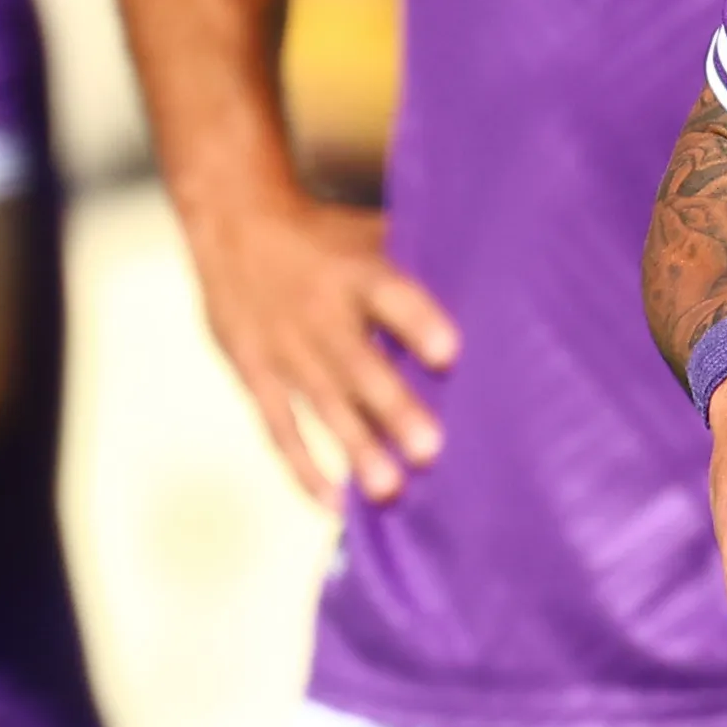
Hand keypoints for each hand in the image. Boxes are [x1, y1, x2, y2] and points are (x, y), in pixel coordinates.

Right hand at [185, 190, 455, 505]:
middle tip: (429, 450)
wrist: (232, 223)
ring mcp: (284, 350)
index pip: (390, 296)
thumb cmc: (322, 236)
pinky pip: (279, 427)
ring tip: (388, 489)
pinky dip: (303, 466)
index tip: (448, 354)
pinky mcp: (254, 374)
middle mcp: (320, 314)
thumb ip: (417, 261)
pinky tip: (334, 502)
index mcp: (355, 274)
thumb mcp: (366, 233)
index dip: (417, 323)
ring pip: (322, 405)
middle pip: (357, 364)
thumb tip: (494, 274)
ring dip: (354, 448)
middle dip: (392, 408)